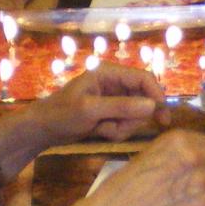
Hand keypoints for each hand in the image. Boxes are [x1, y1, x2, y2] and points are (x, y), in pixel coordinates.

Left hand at [34, 63, 169, 145]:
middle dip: (132, 118)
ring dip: (122, 127)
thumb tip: (152, 106)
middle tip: (114, 128)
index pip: (144, 79)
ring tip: (101, 129)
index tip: (162, 116)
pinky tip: (99, 131)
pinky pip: (127, 124)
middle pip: (143, 100)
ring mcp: (114, 100)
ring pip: (136, 115)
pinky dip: (116, 132)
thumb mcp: (90, 110)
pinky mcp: (112, 113)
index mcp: (110, 73)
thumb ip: (121, 106)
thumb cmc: (62, 114)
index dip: (156, 95)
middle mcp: (116, 84)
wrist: (43, 130)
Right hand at [88, 131, 204, 205]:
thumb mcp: (151, 156)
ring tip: (177, 202)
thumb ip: (178, 155)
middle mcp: (196, 157)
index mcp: (180, 140)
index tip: (202, 164)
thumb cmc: (123, 186)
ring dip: (203, 193)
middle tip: (201, 181)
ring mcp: (202, 183)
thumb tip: (198, 161)